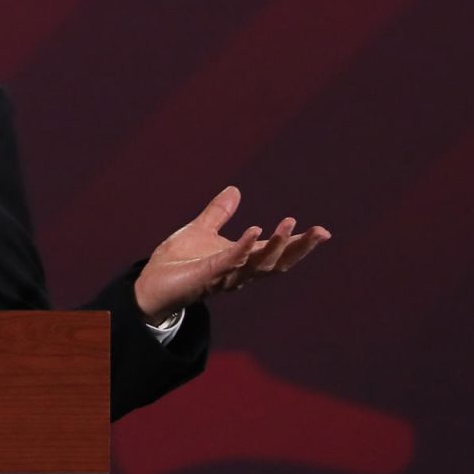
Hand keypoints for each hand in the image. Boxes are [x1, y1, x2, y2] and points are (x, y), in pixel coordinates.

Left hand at [133, 185, 329, 323]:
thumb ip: (219, 214)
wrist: (150, 283)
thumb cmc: (177, 262)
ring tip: (288, 224)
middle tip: (320, 233)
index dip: (299, 243)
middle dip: (299, 248)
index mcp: (241, 260)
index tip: (323, 231)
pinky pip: (229, 261)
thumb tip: (235, 190)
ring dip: (275, 245)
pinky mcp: (207, 275)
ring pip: (258, 264)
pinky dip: (243, 247)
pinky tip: (254, 230)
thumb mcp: (200, 231)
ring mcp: (225, 275)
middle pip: (277, 262)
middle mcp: (239, 271)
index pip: (277, 252)